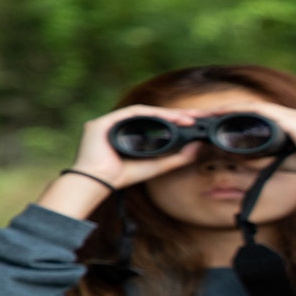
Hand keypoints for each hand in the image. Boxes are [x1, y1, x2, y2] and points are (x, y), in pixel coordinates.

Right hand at [70, 105, 205, 188]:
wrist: (98, 182)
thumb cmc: (123, 175)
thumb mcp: (158, 166)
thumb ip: (178, 157)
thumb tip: (198, 145)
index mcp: (131, 132)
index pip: (157, 122)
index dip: (177, 120)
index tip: (196, 122)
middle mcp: (121, 124)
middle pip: (153, 115)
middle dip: (177, 114)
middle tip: (198, 115)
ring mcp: (111, 121)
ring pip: (145, 112)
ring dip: (168, 113)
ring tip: (187, 118)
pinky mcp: (105, 121)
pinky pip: (132, 113)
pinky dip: (153, 114)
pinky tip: (169, 118)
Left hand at [195, 101, 295, 171]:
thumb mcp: (286, 162)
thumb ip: (266, 159)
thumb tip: (243, 162)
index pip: (259, 115)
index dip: (234, 117)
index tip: (212, 121)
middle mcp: (295, 113)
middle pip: (253, 108)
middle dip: (225, 111)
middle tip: (199, 115)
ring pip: (255, 107)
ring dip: (228, 110)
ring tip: (206, 113)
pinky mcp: (295, 120)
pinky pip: (262, 112)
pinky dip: (241, 112)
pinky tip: (225, 115)